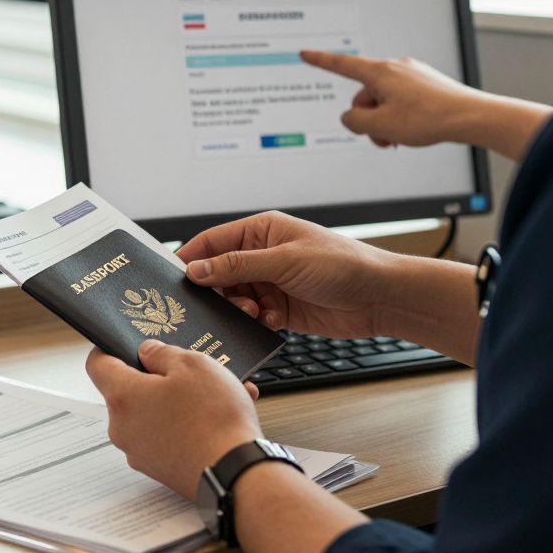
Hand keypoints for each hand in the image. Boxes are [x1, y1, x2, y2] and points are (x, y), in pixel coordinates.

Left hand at [86, 340, 262, 499]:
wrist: (236, 473)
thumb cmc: (214, 419)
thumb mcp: (192, 365)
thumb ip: (162, 353)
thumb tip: (148, 353)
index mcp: (123, 396)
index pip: (97, 365)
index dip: (109, 349)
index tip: (124, 345)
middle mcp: (123, 427)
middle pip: (129, 391)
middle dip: (157, 378)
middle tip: (186, 370)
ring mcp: (140, 452)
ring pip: (154, 414)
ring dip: (179, 401)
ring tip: (218, 393)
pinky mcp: (160, 469)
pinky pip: (167, 436)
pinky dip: (187, 425)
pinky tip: (220, 416)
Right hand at [177, 211, 399, 338]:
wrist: (379, 296)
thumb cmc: (342, 264)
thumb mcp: (284, 260)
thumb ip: (237, 266)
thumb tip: (196, 269)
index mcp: (261, 231)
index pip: (213, 241)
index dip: (191, 258)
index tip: (173, 279)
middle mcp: (262, 255)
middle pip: (219, 273)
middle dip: (215, 291)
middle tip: (212, 305)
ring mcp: (270, 283)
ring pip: (233, 298)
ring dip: (238, 309)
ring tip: (254, 312)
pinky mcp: (279, 309)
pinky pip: (252, 317)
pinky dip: (256, 322)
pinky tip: (273, 321)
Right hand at [301, 50, 482, 148]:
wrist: (470, 117)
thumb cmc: (427, 119)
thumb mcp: (380, 126)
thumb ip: (354, 122)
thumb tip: (351, 117)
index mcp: (380, 73)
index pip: (341, 65)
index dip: (320, 61)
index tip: (305, 53)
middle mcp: (395, 68)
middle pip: (364, 95)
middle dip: (368, 119)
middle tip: (384, 137)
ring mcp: (411, 75)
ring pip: (383, 101)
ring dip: (385, 122)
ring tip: (401, 137)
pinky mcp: (424, 84)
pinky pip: (400, 100)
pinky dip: (400, 117)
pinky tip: (414, 130)